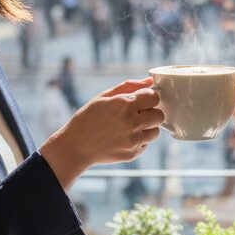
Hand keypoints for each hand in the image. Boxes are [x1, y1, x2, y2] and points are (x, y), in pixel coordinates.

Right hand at [40, 78, 163, 188]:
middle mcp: (131, 122)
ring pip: (156, 131)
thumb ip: (129, 86)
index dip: (149, 97)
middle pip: (159, 115)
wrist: (75, 147)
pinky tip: (124, 138)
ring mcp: (133, 140)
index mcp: (124, 104)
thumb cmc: (88, 118)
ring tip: (131, 127)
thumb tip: (150, 81)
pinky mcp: (132, 154)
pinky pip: (145, 144)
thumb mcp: (104, 97)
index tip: (142, 100)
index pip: (154, 97)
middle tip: (139, 114)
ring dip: (147, 128)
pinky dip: (139, 140)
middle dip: (152, 112)